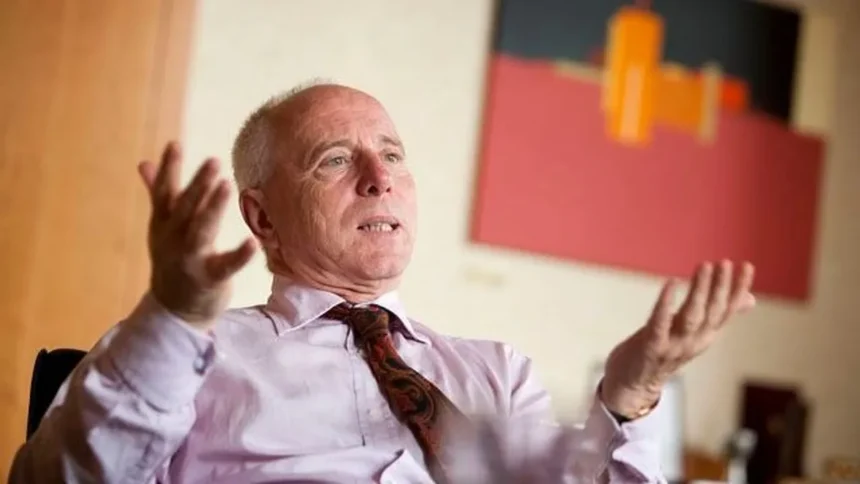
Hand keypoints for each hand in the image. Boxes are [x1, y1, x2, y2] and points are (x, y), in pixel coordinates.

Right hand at [138, 142, 255, 329]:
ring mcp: (189, 260)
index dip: (168, 169)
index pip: (163, 193)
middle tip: (214, 162)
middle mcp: (173, 240)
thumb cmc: (173, 260)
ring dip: (212, 209)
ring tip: (227, 186)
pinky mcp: (209, 279)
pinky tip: (253, 242)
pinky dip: (239, 255)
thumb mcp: (162, 227)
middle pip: (185, 209)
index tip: (175, 144)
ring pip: (200, 231)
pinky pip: (225, 266)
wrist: (174, 310)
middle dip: (198, 185)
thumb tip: (143, 163)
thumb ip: (157, 194)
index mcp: (163, 225)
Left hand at [601, 260, 755, 417]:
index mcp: (705, 338)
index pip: (727, 311)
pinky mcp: (651, 346)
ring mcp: (673, 346)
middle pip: (712, 312)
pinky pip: (661, 323)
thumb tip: (749, 299)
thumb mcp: (692, 334)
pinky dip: (666, 303)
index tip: (746, 265)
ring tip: (705, 266)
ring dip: (700, 291)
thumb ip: (715, 316)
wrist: (631, 387)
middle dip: (719, 286)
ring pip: (692, 316)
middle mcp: (694, 343)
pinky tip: (671, 283)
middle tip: (724, 262)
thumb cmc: (660, 354)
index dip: (737, 289)